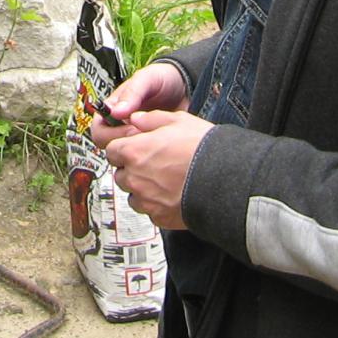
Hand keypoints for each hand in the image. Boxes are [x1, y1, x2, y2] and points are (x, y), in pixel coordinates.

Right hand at [88, 60, 188, 149]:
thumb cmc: (162, 79)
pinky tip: (162, 145)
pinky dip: (151, 154)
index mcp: (114, 108)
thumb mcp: (147, 79)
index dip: (110, 133)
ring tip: (154, 139)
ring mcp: (136, 136)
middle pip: (108, 145)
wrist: (187, 87)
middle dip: (123, 142)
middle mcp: (122, 124)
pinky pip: (143, 156)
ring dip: (137, 150)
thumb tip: (114, 112)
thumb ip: (132, 92)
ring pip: (125, 154)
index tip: (130, 127)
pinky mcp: (151, 145)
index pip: (99, 128)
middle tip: (142, 134)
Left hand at [102, 109, 212, 230]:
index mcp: (134, 152)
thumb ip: (151, 119)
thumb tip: (136, 119)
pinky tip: (173, 194)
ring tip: (165, 180)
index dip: (122, 148)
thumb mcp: (178, 120)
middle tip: (153, 163)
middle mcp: (135, 178)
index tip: (133, 147)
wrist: (225, 182)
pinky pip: (149, 210)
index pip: (111, 150)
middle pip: (120, 174)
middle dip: (132, 168)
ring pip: (133, 194)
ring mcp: (146, 200)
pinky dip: (156, 204)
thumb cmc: (203, 150)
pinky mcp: (159, 217)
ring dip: (142, 188)